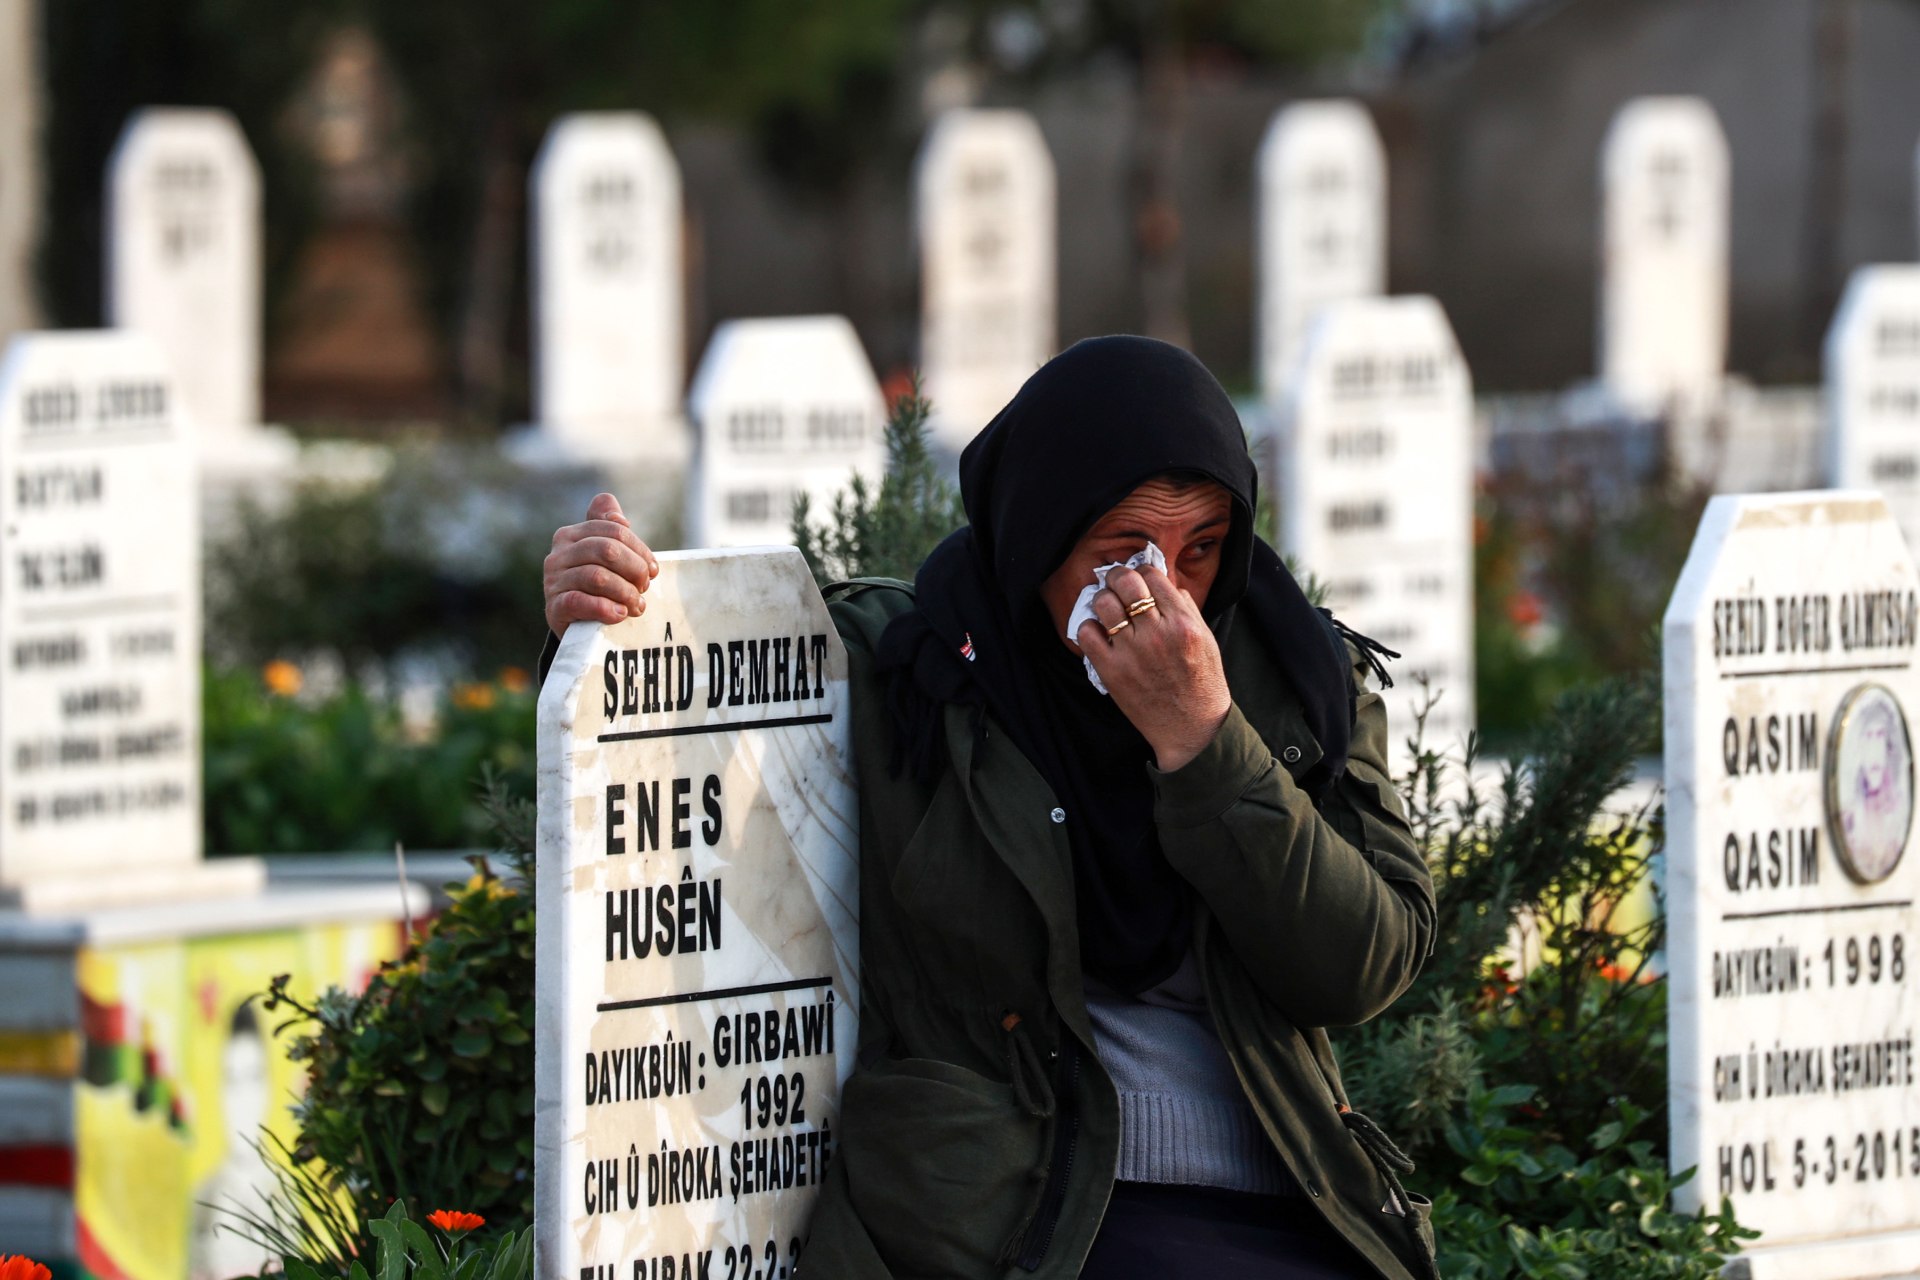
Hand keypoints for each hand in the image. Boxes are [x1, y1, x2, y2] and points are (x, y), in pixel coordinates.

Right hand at [543, 493, 659, 634]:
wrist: (576, 625)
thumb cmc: (596, 587)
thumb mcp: (605, 557)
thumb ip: (611, 530)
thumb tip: (619, 517)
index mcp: (571, 535)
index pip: (615, 530)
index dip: (640, 549)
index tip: (653, 570)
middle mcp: (558, 554)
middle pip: (608, 549)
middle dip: (635, 569)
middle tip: (645, 587)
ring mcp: (553, 581)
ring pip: (597, 576)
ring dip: (625, 592)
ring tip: (637, 605)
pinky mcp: (554, 607)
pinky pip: (580, 601)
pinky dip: (606, 608)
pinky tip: (620, 614)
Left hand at [1074, 563, 1230, 770]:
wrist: (1191, 727)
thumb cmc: (1202, 682)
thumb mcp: (1206, 638)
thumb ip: (1186, 607)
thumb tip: (1164, 582)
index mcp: (1182, 622)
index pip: (1153, 574)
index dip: (1143, 571)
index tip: (1140, 578)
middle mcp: (1156, 633)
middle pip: (1125, 582)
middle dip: (1117, 576)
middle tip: (1116, 582)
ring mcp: (1132, 652)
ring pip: (1103, 603)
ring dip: (1102, 599)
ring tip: (1107, 607)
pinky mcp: (1112, 671)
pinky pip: (1087, 634)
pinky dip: (1089, 627)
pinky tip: (1100, 632)